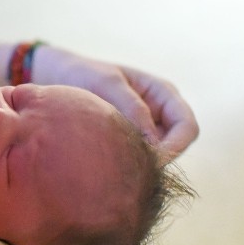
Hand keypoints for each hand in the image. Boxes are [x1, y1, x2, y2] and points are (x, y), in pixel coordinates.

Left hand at [34, 46, 198, 160]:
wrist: (56, 77)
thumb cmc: (83, 74)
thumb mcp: (107, 84)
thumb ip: (131, 109)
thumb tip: (153, 144)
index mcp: (163, 94)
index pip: (187, 127)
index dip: (176, 147)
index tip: (151, 161)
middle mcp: (160, 114)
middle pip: (176, 147)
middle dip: (159, 160)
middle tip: (128, 171)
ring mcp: (144, 130)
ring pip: (157, 157)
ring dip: (141, 164)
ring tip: (112, 166)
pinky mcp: (127, 143)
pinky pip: (136, 159)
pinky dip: (126, 164)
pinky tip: (106, 168)